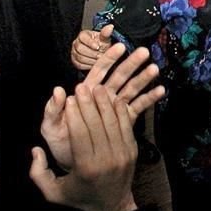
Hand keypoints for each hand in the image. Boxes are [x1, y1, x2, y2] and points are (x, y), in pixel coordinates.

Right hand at [30, 85, 137, 210]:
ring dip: (105, 103)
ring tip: (97, 87)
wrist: (111, 205)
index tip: (68, 99)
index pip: (80, 134)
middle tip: (80, 87)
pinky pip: (126, 126)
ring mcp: (122, 154)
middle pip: (97, 124)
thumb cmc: (79, 197)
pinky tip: (114, 98)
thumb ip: (38, 173)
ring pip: (113, 122)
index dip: (74, 115)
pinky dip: (120, 111)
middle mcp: (106, 159)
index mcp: (86, 168)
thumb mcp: (52, 193)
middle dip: (88, 103)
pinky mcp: (133, 150)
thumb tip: (35, 150)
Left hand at [43, 43, 164, 169]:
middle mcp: (102, 96)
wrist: (73, 163)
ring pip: (131, 88)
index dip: (109, 58)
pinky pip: (138, 106)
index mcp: (86, 93)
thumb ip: (53, 109)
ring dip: (143, 78)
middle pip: (119, 75)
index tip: (120, 47)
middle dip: (131, 63)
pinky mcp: (124, 119)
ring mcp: (115, 107)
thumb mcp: (50, 127)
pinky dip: (149, 98)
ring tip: (155, 70)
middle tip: (144, 52)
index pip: (98, 71)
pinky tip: (160, 91)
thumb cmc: (60, 142)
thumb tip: (59, 90)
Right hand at [72, 24, 114, 70]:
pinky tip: (94, 64)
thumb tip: (110, 27)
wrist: (101, 52)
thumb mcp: (105, 38)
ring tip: (99, 60)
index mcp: (83, 35)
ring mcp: (75, 52)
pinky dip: (88, 65)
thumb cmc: (102, 44)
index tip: (98, 47)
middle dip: (92, 53)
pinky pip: (79, 64)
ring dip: (91, 60)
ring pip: (79, 57)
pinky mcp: (75, 61)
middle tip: (101, 56)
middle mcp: (77, 43)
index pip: (82, 37)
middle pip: (80, 48)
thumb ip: (106, 33)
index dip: (90, 43)